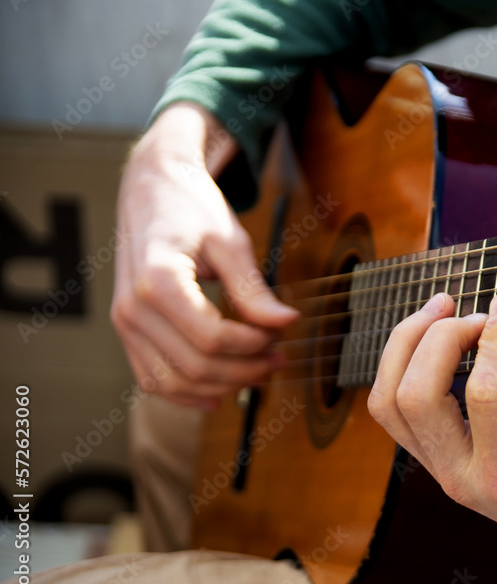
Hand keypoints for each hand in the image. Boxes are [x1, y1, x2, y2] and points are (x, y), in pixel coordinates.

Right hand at [111, 102, 297, 407]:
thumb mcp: (231, 242)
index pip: (212, 338)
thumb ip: (254, 288)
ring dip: (221, 385)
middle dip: (244, 369)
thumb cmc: (192, 209)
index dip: (254, 345)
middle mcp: (132, 308)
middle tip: (279, 356)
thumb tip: (286, 322)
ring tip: (259, 371)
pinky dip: (185, 393)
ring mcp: (124, 323)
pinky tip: (219, 392)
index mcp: (157, 281)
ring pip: (172, 382)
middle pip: (194, 365)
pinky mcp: (127, 331)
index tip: (281, 334)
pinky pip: (152, 379)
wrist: (152, 190)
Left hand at [367, 292, 496, 583]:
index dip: (495, 339)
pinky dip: (404, 368)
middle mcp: (464, 478)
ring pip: (390, 403)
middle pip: (414, 397)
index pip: (485, 394)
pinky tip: (436, 340)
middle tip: (476, 310)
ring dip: (407, 348)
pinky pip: (396, 412)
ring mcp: (444, 473)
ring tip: (443, 310)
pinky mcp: (439, 462)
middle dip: (438, 338)